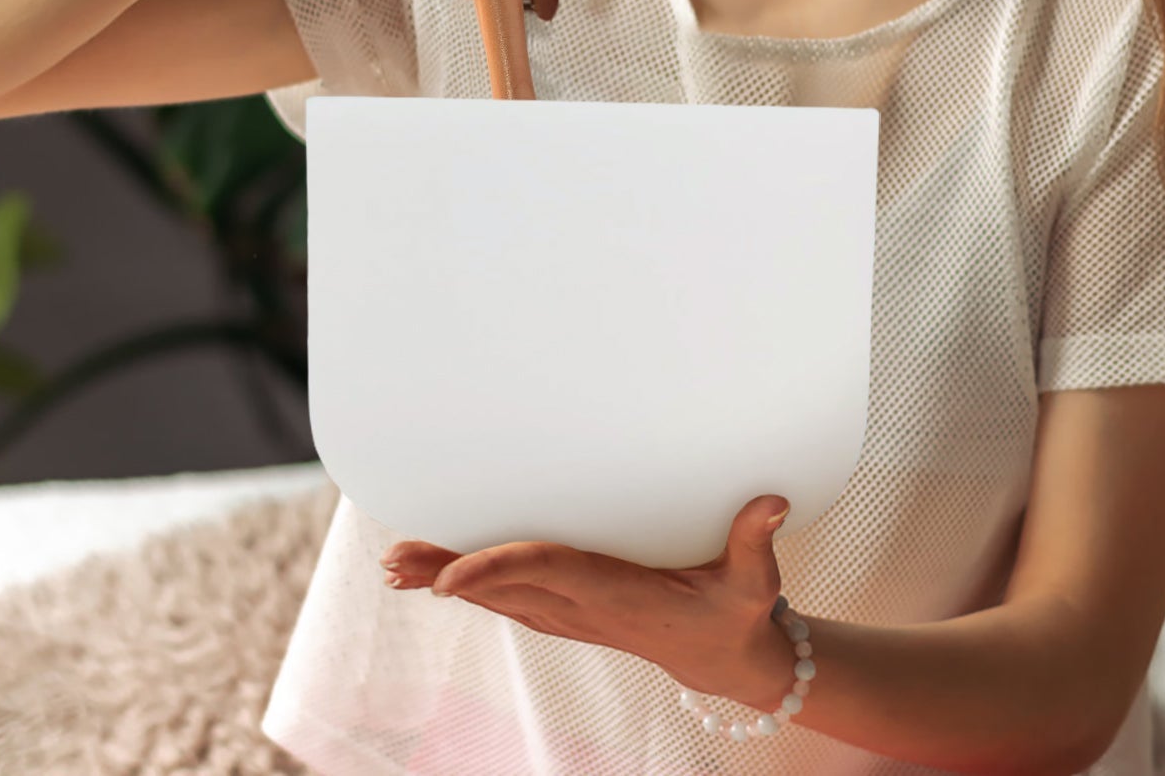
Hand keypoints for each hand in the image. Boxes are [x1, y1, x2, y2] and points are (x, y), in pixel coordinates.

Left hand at [377, 495, 796, 702]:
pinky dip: (473, 585)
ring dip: (447, 579)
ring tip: (396, 566)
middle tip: (393, 562)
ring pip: (499, 596)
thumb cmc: (739, 615)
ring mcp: (574, 614)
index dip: (498, 573)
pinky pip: (513, 600)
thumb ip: (757, 541)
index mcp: (617, 595)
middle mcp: (585, 608)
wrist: (730, 664)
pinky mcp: (574, 613)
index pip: (548, 576)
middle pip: (504, 588)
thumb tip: (771, 501)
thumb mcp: (755, 584)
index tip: (452, 576)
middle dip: (446, 574)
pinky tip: (443, 576)